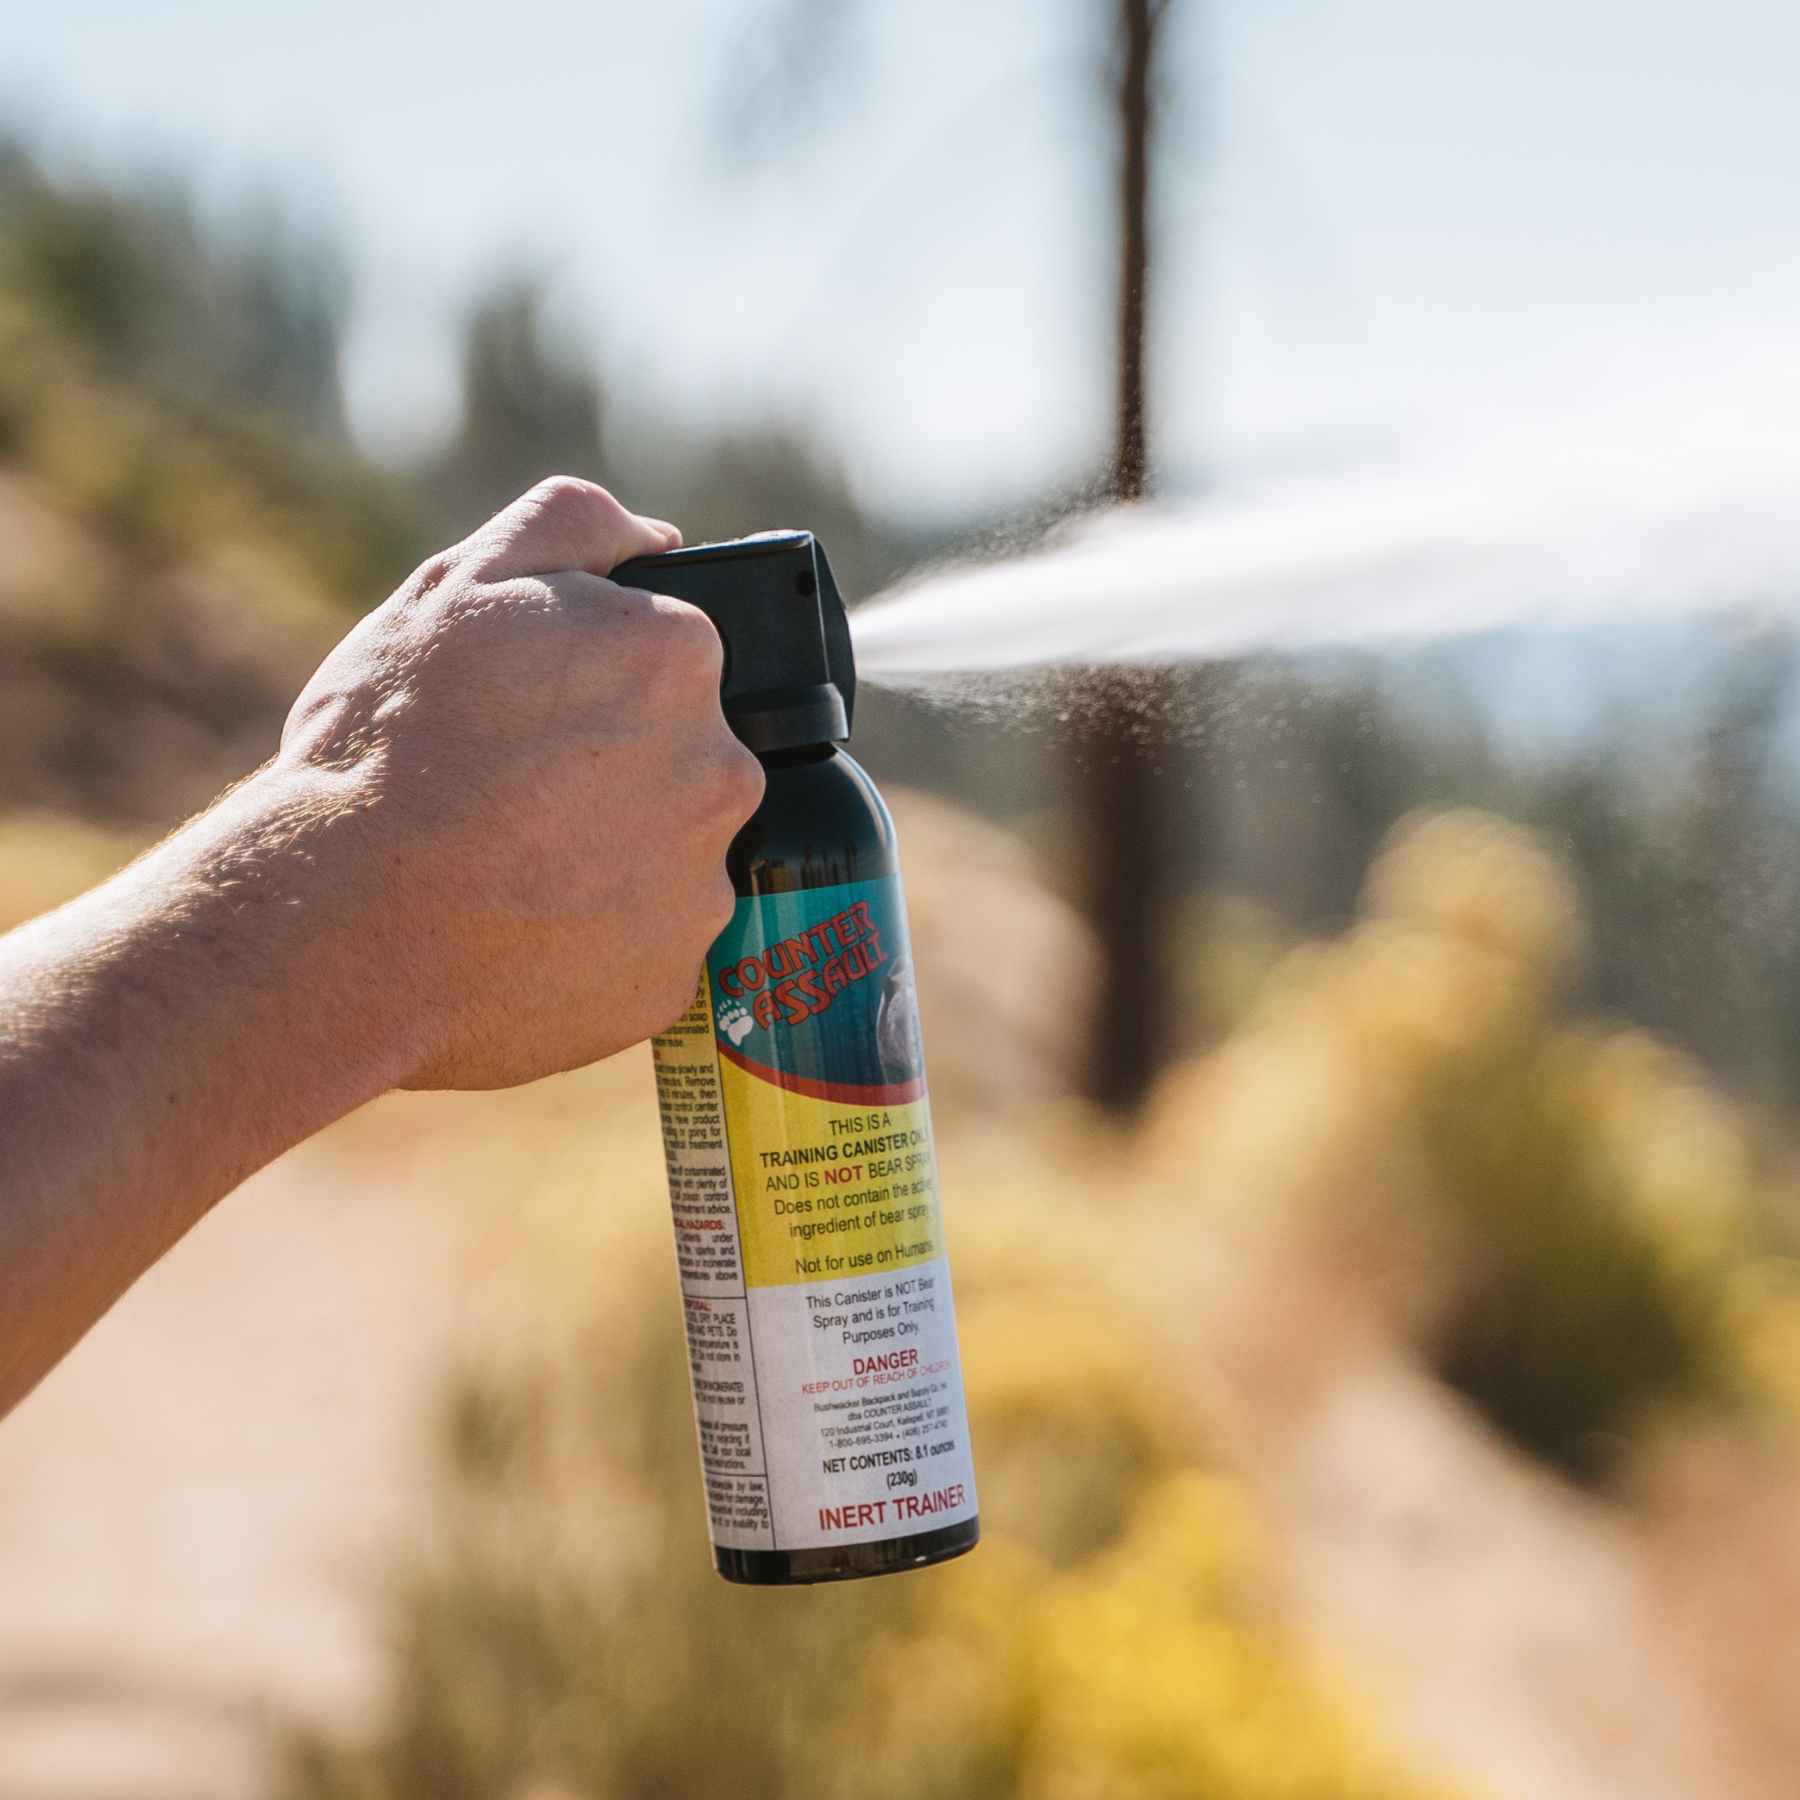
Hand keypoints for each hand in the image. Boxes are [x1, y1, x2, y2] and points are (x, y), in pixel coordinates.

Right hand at [278, 476, 764, 1087]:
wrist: (335, 923)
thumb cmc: (388, 746)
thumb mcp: (458, 584)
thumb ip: (575, 525)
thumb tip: (661, 539)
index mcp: (679, 660)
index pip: (672, 663)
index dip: (597, 686)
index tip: (536, 718)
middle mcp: (722, 772)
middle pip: (683, 763)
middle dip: (613, 773)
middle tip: (514, 799)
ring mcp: (703, 887)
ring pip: (668, 860)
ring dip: (609, 862)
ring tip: (506, 873)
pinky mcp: (674, 981)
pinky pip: (645, 950)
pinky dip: (596, 945)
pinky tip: (518, 936)